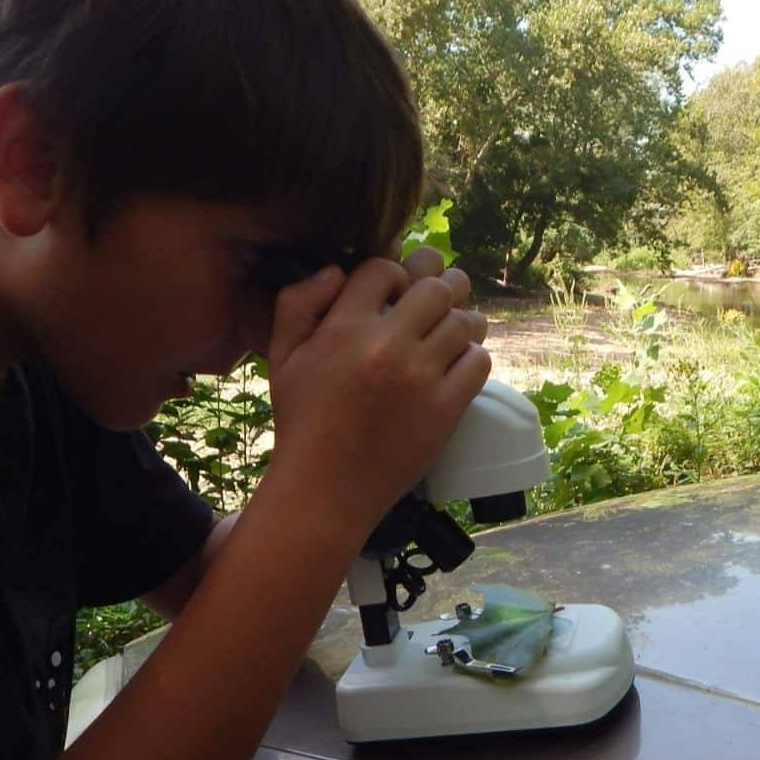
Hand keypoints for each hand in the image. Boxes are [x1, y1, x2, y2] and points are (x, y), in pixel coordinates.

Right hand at [260, 247, 490, 531]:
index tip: (396, 291)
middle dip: (440, 285)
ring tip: (453, 328)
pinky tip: (456, 363)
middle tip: (440, 295)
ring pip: (464, 322)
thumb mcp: (281, 357)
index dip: (394, 273)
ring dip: (461, 320)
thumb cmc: (302, 421)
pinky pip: (478, 361)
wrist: (325, 490)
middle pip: (436, 288)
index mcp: (343, 327)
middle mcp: (386, 344)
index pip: (385, 269)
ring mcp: (420, 377)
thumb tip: (337, 270)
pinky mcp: (446, 408)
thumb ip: (297, 304)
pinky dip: (472, 356)